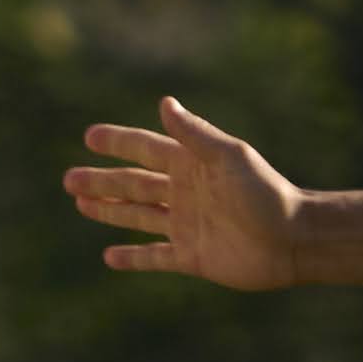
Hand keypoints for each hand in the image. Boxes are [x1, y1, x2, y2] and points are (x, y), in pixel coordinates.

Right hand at [67, 100, 302, 287]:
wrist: (293, 240)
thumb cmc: (266, 193)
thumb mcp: (230, 157)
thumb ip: (194, 134)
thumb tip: (164, 103)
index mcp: (193, 165)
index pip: (146, 150)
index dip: (118, 143)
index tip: (89, 136)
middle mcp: (185, 193)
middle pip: (134, 185)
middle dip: (102, 180)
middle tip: (69, 179)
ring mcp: (186, 226)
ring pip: (137, 216)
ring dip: (108, 210)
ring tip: (81, 204)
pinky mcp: (191, 257)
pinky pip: (154, 257)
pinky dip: (132, 258)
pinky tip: (109, 257)